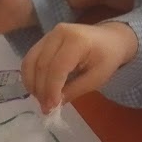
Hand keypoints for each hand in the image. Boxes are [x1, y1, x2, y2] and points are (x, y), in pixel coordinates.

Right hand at [21, 22, 137, 114]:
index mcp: (77, 40)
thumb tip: (53, 104)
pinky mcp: (44, 39)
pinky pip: (31, 58)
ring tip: (41, 99)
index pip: (57, 67)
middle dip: (41, 89)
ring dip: (32, 83)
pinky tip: (37, 88)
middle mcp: (59, 33)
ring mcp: (49, 34)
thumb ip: (74, 90)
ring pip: (30, 61)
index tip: (50, 108)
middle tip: (45, 108)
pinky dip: (30, 75)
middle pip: (41, 64)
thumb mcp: (97, 78)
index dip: (51, 89)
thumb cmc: (107, 58)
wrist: (111, 38)